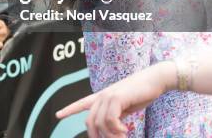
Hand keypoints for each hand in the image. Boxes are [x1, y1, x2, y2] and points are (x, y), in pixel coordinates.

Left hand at [56, 61, 174, 137]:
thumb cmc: (140, 93)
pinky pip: (110, 119)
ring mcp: (108, 96)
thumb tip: (110, 129)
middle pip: (90, 121)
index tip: (57, 115)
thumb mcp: (124, 107)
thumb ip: (115, 115)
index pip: (81, 103)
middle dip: (96, 136)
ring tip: (122, 137)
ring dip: (111, 135)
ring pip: (100, 123)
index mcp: (102, 97)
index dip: (69, 109)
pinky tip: (125, 130)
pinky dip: (117, 129)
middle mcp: (102, 96)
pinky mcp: (116, 98)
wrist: (153, 80)